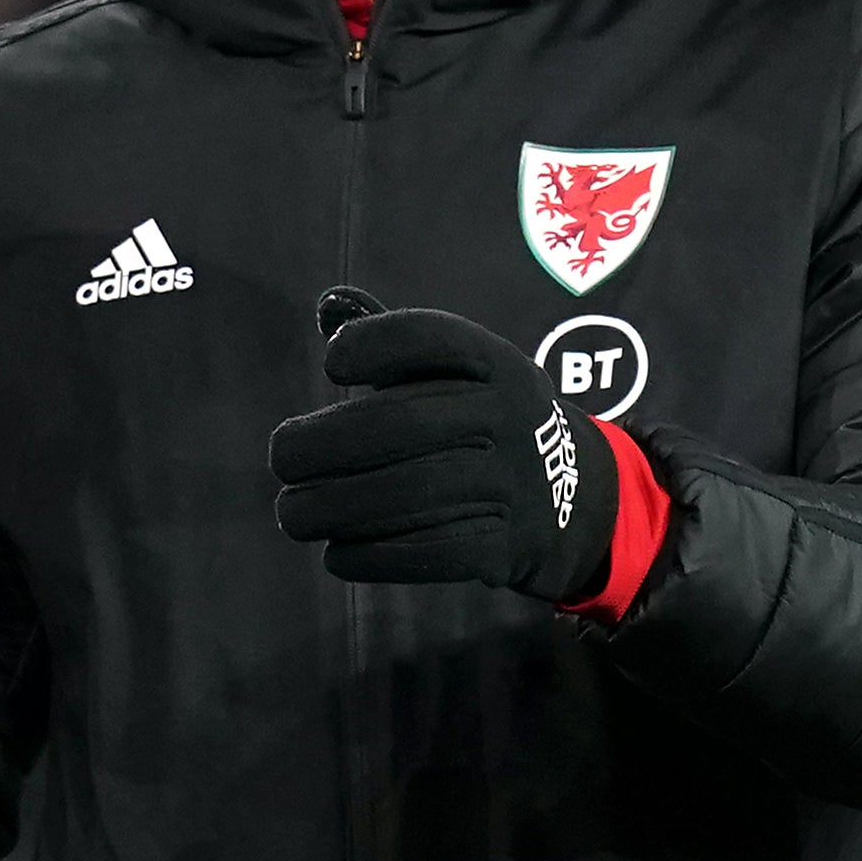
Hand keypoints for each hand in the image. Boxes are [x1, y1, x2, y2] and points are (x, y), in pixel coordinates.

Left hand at [269, 291, 616, 604]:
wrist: (580, 499)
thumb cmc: (486, 424)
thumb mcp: (462, 373)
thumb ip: (395, 340)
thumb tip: (328, 305)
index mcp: (496, 364)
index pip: (432, 338)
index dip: (375, 343)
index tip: (331, 363)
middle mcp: (510, 417)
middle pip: (401, 423)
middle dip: (324, 444)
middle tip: (281, 460)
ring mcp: (515, 484)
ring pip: (408, 494)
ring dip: (333, 507)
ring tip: (293, 513)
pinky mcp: (511, 545)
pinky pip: (432, 552)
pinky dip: (373, 556)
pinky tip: (337, 553)